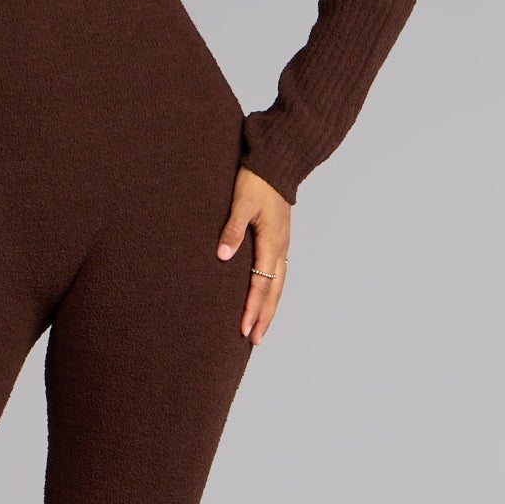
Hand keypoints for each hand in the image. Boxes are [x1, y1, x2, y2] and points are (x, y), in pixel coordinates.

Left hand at [217, 166, 290, 344]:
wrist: (276, 163)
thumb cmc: (256, 181)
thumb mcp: (241, 202)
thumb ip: (232, 229)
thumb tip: (223, 256)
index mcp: (272, 243)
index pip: (261, 285)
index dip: (251, 309)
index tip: (243, 330)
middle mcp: (280, 249)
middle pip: (274, 292)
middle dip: (263, 317)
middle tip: (253, 341)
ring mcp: (282, 245)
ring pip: (278, 285)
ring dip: (269, 308)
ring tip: (260, 328)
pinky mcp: (279, 240)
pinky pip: (278, 274)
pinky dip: (272, 291)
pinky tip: (265, 298)